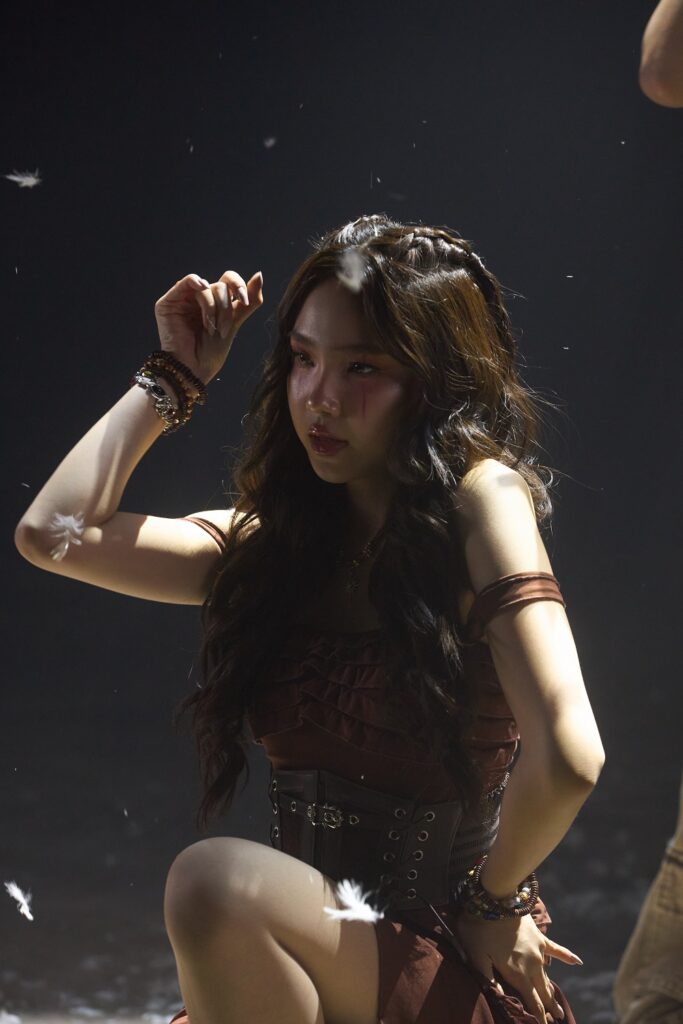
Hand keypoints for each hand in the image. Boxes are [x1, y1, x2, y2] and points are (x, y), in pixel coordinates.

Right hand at [154, 269, 263, 384]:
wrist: (194, 368)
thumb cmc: (212, 352)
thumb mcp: (235, 323)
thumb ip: (249, 301)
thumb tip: (259, 275)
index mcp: (215, 302)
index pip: (229, 280)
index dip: (239, 286)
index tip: (244, 301)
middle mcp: (200, 298)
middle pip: (221, 286)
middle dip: (225, 308)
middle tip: (222, 329)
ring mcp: (184, 299)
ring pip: (207, 287)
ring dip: (212, 308)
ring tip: (210, 328)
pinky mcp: (169, 302)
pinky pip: (188, 282)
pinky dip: (198, 284)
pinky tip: (202, 289)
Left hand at [453, 910, 579, 1023]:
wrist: (494, 899)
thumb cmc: (480, 928)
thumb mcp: (477, 956)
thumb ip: (487, 979)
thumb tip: (499, 997)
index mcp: (517, 973)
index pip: (532, 1002)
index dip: (538, 1017)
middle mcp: (532, 966)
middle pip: (543, 992)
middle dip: (549, 1007)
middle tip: (558, 1019)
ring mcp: (538, 951)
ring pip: (547, 976)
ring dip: (552, 990)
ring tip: (557, 1003)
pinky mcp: (539, 937)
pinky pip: (556, 949)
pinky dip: (566, 956)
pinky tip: (577, 962)